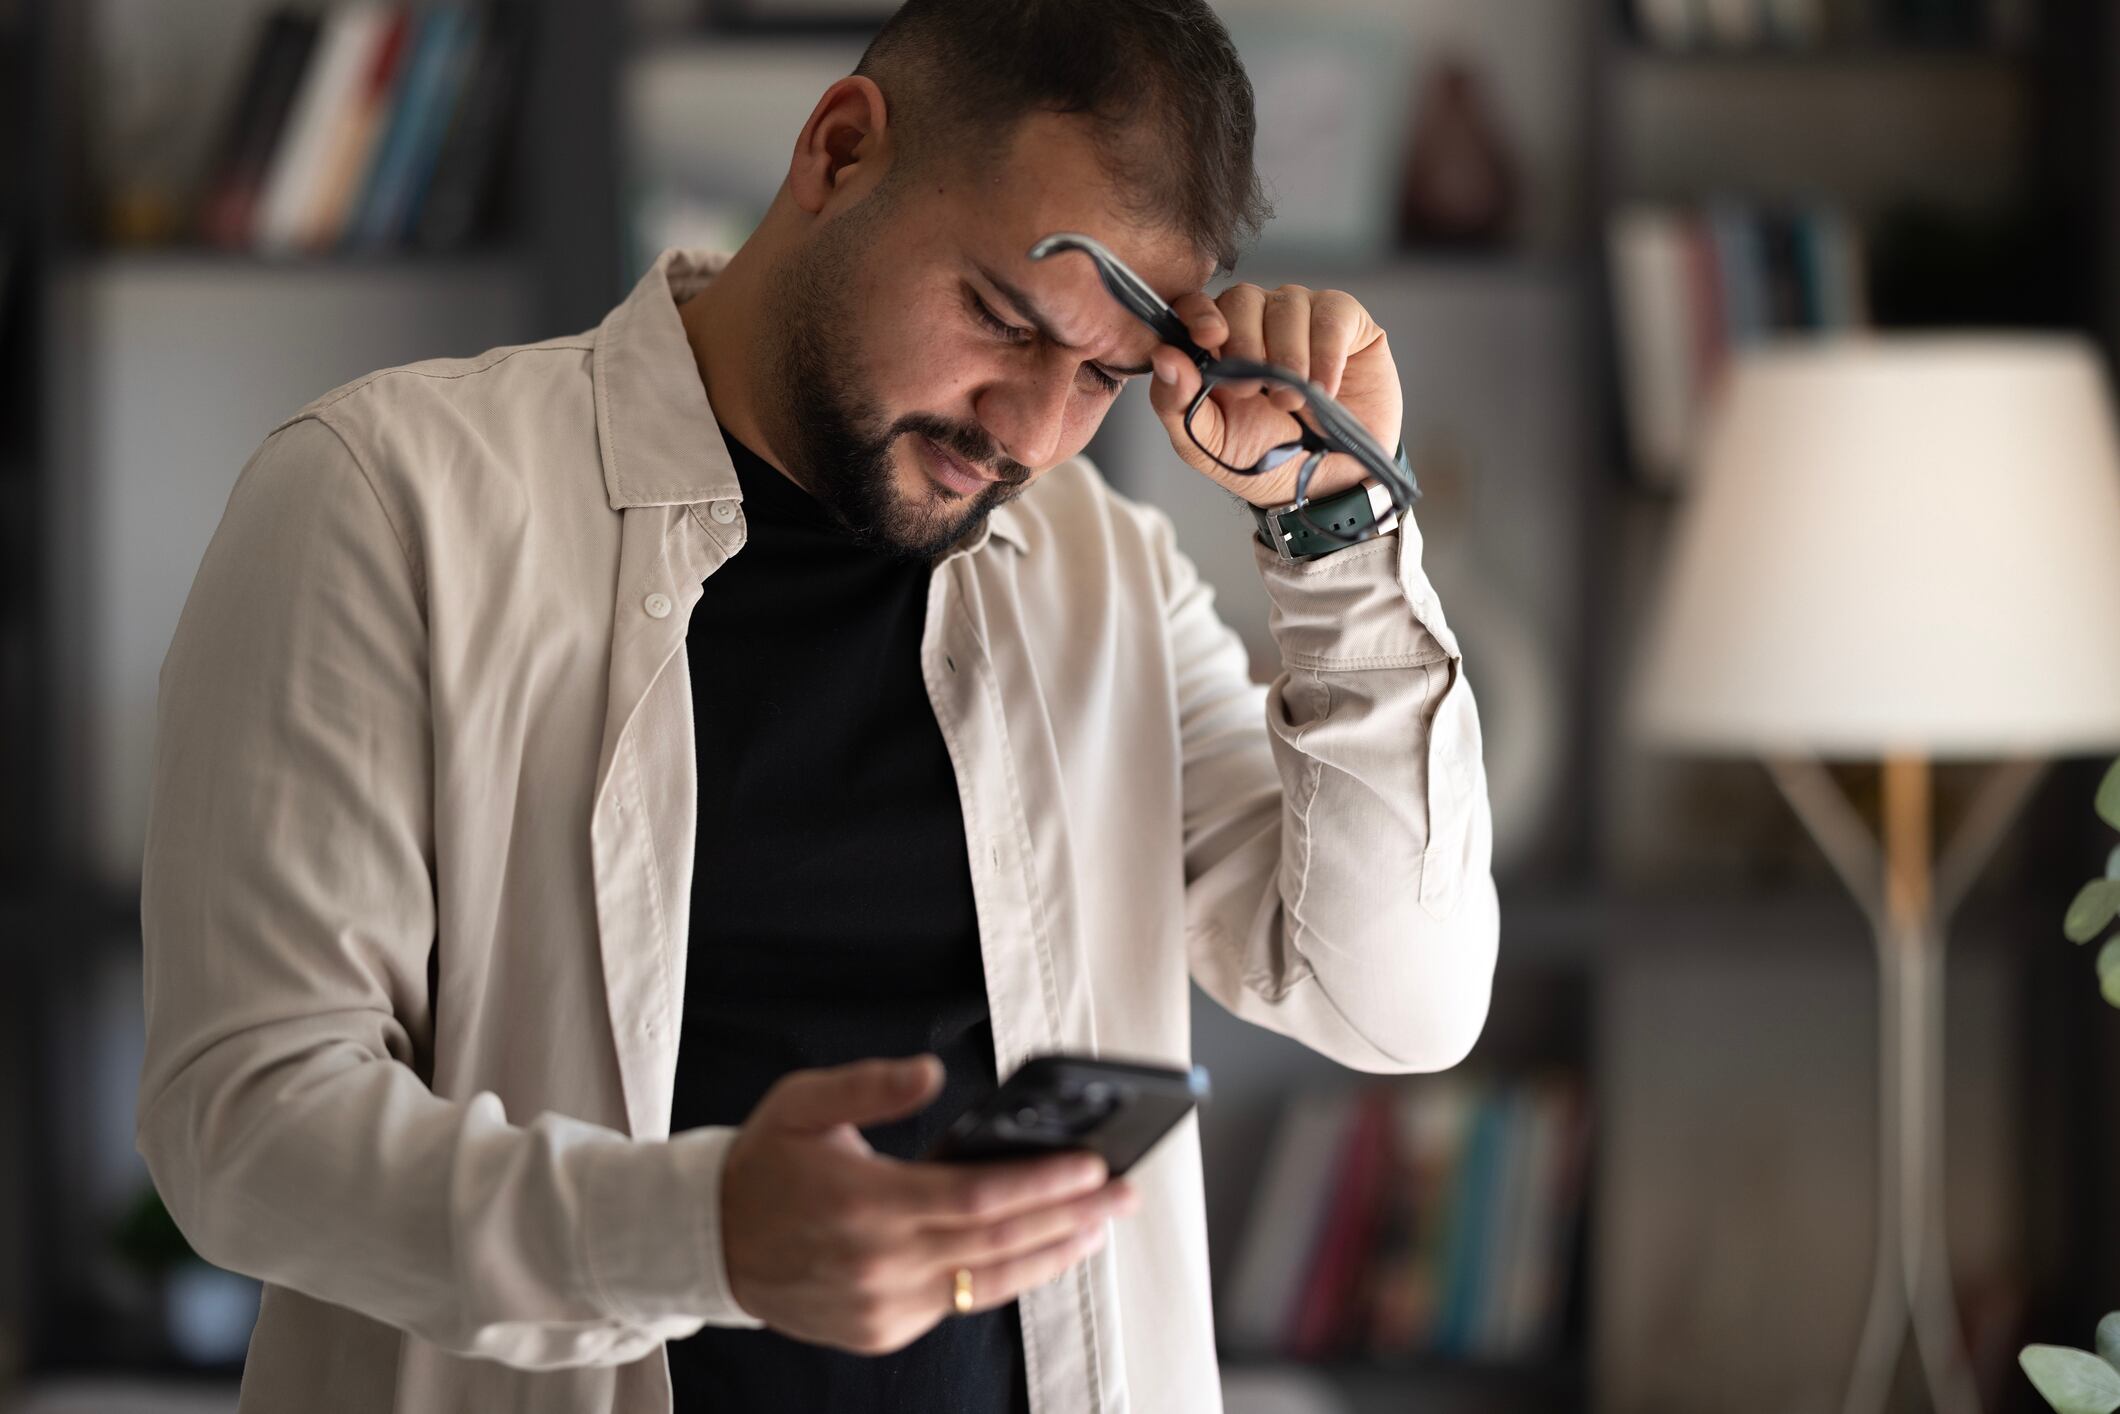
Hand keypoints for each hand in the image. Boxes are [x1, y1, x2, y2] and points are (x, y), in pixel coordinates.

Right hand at [719, 1054, 1140, 1355]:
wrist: (706, 1242)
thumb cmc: (763, 1165)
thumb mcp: (804, 1102)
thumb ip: (871, 1085)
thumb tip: (930, 1072)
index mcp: (865, 1204)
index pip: (978, 1198)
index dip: (1043, 1184)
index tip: (1093, 1167)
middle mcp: (879, 1265)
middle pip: (1000, 1244)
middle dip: (1072, 1216)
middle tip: (1124, 1193)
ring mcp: (882, 1307)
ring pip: (988, 1284)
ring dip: (1052, 1254)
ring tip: (1099, 1226)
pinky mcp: (881, 1330)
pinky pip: (958, 1303)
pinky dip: (1004, 1277)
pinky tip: (1038, 1251)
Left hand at [1145, 283, 1401, 508]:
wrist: (1328, 484)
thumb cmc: (1268, 460)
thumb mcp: (1209, 444)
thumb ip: (1176, 404)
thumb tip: (1164, 357)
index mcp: (1218, 344)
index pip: (1198, 305)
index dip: (1200, 313)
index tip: (1209, 338)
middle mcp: (1258, 321)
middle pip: (1242, 298)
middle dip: (1247, 344)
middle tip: (1255, 391)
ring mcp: (1303, 316)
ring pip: (1288, 303)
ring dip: (1288, 356)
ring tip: (1292, 401)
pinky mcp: (1347, 321)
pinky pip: (1332, 315)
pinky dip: (1326, 354)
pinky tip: (1324, 389)